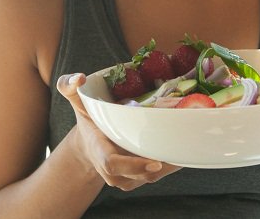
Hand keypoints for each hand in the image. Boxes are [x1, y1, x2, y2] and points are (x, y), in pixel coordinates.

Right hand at [57, 73, 180, 190]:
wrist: (89, 147)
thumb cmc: (87, 121)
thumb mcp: (76, 102)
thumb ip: (69, 86)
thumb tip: (79, 77)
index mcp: (99, 151)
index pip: (113, 163)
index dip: (133, 165)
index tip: (155, 161)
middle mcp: (112, 172)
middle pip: (140, 173)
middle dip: (163, 162)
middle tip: (184, 146)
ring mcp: (126, 180)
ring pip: (152, 176)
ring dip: (171, 163)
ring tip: (189, 144)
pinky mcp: (138, 181)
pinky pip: (157, 176)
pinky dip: (171, 163)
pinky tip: (184, 148)